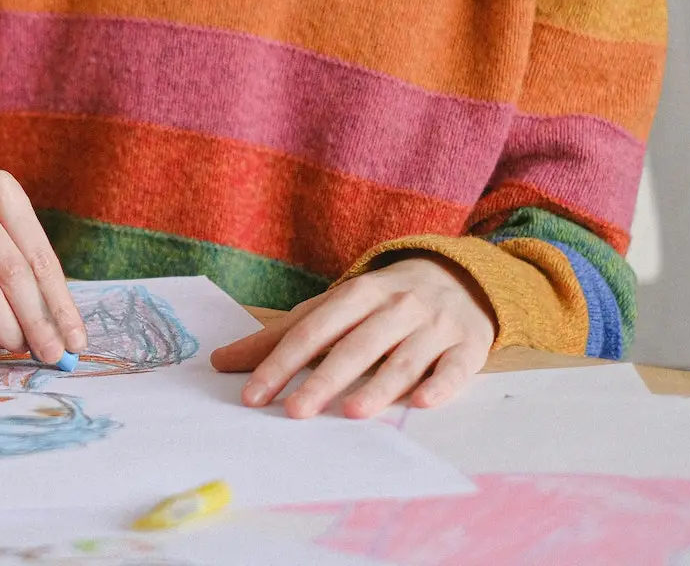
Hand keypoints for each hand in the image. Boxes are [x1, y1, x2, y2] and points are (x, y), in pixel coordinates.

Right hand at [0, 158, 86, 362]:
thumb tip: (45, 329)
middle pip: (14, 272)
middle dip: (38, 321)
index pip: (39, 255)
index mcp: (1, 190)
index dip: (60, 302)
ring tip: (20, 348)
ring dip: (6, 326)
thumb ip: (16, 266)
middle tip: (52, 355)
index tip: (76, 338)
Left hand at [210, 255, 494, 418]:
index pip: (312, 329)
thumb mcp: (334, 307)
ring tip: (351, 412)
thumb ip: (282, 334)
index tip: (254, 395)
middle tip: (295, 412)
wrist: (462, 276)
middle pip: (355, 344)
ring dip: (378, 385)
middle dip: (324, 379)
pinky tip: (421, 404)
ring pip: (403, 358)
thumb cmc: (383, 300)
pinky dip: (439, 385)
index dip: (281, 362)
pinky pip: (455, 368)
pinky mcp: (468, 347)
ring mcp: (434, 326)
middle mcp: (397, 305)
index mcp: (358, 293)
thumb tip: (220, 362)